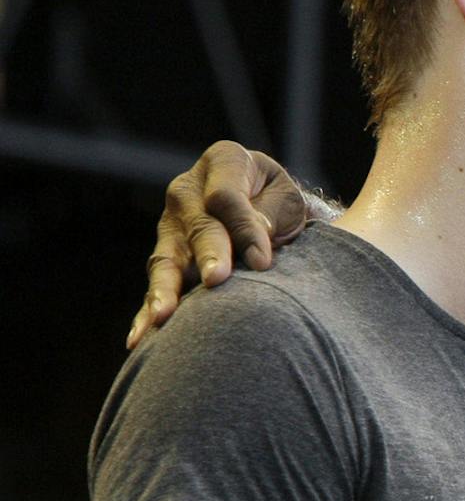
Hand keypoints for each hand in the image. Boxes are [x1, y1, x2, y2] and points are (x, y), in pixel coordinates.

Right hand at [131, 142, 308, 347]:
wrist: (270, 212)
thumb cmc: (281, 204)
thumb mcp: (286, 201)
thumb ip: (269, 217)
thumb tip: (255, 248)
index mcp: (224, 162)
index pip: (226, 196)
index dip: (244, 228)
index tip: (263, 261)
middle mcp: (187, 191)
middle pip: (197, 226)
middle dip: (207, 254)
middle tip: (216, 280)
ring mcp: (171, 226)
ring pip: (168, 259)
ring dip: (167, 288)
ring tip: (165, 316)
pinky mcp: (167, 258)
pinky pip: (158, 285)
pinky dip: (149, 312)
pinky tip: (141, 337)